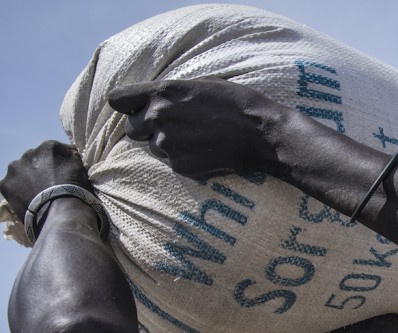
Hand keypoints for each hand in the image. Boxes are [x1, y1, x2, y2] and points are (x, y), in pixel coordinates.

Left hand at [1, 141, 91, 220]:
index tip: (63, 174)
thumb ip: (71, 159)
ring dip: (27, 178)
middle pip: (35, 159)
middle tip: (49, 184)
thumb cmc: (77, 192)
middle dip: (40, 168)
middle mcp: (29, 153)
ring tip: (37, 193)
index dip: (59, 163)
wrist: (62, 215)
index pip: (55, 151)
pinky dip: (18, 190)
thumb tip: (69, 155)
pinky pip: (12, 185)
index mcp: (50, 147)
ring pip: (20, 171)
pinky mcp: (5, 184)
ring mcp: (15, 168)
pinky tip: (28, 199)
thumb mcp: (81, 170)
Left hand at [108, 79, 287, 178]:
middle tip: (173, 127)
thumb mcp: (201, 84)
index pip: (117, 99)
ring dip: (167, 144)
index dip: (125, 105)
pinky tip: (206, 151)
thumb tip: (154, 99)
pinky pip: (172, 162)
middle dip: (146, 128)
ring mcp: (167, 144)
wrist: (261, 135)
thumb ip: (171, 92)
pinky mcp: (179, 166)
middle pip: (131, 129)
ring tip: (197, 138)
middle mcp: (158, 117)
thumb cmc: (237, 104)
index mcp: (162, 92)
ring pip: (153, 147)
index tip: (134, 109)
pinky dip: (184, 158)